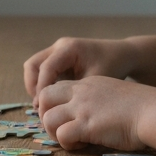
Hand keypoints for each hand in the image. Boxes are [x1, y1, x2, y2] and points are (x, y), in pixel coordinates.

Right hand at [23, 37, 137, 98]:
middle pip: (32, 65)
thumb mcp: (96, 81)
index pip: (46, 68)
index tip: (43, 107)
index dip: (42, 88)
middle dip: (32, 86)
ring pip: (34, 67)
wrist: (123, 54)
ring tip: (45, 105)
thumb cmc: (113, 66)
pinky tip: (53, 100)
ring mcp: (57, 51)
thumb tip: (52, 109)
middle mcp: (59, 47)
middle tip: (40, 106)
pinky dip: (44, 85)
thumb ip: (75, 93)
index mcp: (69, 48)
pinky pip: (43, 71)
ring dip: (36, 86)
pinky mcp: (59, 59)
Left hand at [36, 76, 155, 151]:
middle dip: (46, 115)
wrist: (155, 110)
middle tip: (59, 129)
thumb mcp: (115, 93)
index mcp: (88, 84)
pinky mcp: (87, 125)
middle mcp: (81, 93)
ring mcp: (83, 108)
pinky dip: (67, 144)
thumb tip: (91, 114)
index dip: (53, 104)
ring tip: (70, 139)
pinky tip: (81, 145)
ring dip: (54, 132)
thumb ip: (99, 99)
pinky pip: (62, 135)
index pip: (56, 87)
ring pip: (48, 118)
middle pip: (44, 98)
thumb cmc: (142, 107)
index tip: (62, 117)